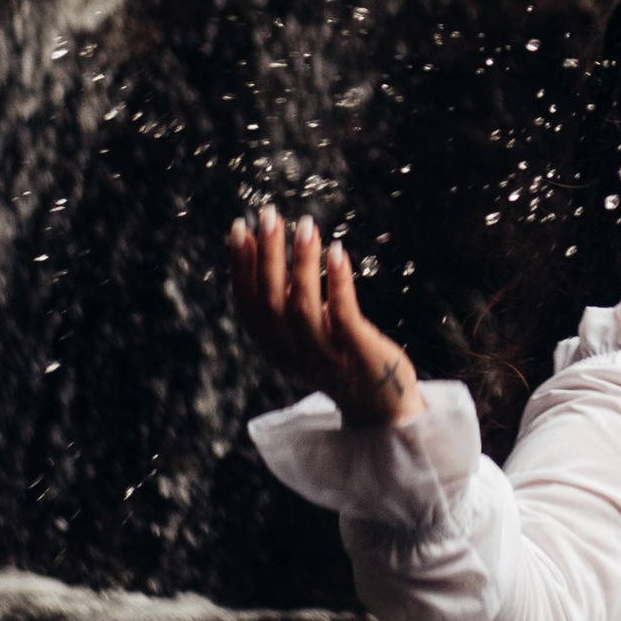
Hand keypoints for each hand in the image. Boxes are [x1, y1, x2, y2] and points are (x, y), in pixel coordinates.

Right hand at [227, 205, 421, 432]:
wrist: (379, 405)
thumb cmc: (338, 357)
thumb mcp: (301, 334)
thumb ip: (283, 303)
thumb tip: (263, 247)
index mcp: (274, 349)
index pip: (248, 304)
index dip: (241, 266)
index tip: (240, 227)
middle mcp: (293, 355)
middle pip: (272, 301)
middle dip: (267, 255)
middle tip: (269, 214)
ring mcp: (325, 357)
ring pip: (302, 306)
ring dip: (302, 262)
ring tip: (306, 225)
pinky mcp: (358, 354)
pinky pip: (343, 315)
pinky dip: (336, 282)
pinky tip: (336, 252)